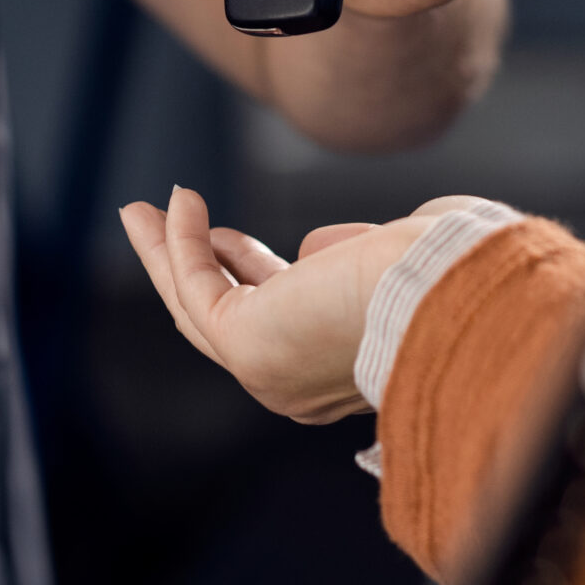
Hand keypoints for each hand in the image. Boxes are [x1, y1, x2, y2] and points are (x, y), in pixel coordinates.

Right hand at [118, 186, 488, 422]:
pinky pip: (196, 289)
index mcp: (340, 364)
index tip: (228, 236)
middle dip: (189, 266)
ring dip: (164, 254)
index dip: (245, 270)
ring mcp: (267, 370)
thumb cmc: (444, 271)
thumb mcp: (390, 258)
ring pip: (197, 308)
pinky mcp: (244, 345)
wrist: (447, 289)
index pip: (278, 320)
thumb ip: (347, 257)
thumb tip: (312, 250)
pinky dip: (178, 244)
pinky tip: (176, 203)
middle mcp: (298, 382)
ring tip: (138, 211)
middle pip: (223, 319)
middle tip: (162, 222)